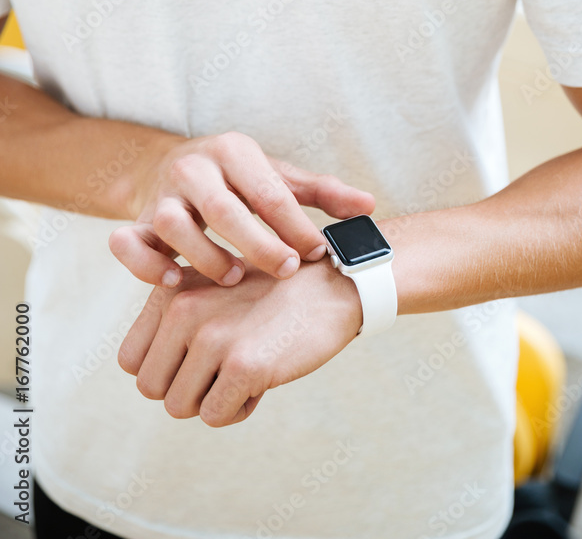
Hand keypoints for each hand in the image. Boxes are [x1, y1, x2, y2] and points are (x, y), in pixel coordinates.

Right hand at [109, 131, 374, 288]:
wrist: (171, 165)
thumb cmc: (238, 179)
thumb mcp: (278, 176)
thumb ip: (322, 192)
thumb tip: (369, 207)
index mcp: (234, 151)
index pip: (268, 191)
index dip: (295, 226)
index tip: (317, 254)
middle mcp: (194, 169)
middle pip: (224, 209)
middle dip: (258, 244)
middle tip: (286, 271)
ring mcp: (161, 196)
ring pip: (175, 226)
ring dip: (207, 257)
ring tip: (235, 278)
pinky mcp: (136, 222)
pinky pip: (130, 244)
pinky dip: (148, 266)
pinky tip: (177, 284)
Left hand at [117, 258, 362, 426]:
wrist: (330, 286)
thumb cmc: (270, 292)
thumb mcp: (211, 285)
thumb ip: (172, 320)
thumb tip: (144, 376)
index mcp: (171, 291)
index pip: (131, 361)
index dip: (163, 370)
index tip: (195, 360)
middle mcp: (184, 310)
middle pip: (152, 388)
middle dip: (185, 389)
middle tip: (222, 368)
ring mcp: (213, 338)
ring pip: (180, 407)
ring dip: (213, 400)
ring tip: (244, 369)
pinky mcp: (244, 365)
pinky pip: (216, 416)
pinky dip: (239, 408)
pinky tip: (262, 378)